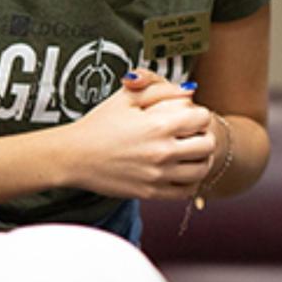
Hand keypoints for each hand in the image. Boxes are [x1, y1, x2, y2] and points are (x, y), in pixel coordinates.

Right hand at [58, 72, 215, 198]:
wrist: (73, 157)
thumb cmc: (99, 124)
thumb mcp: (126, 98)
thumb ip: (159, 89)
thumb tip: (189, 90)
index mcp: (158, 125)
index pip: (203, 118)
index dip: (199, 115)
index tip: (190, 117)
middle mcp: (162, 152)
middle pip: (208, 145)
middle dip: (204, 136)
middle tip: (194, 135)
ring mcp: (158, 175)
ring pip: (201, 169)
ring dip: (201, 160)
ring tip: (190, 154)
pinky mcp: (151, 192)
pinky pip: (186, 191)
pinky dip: (190, 182)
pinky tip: (180, 172)